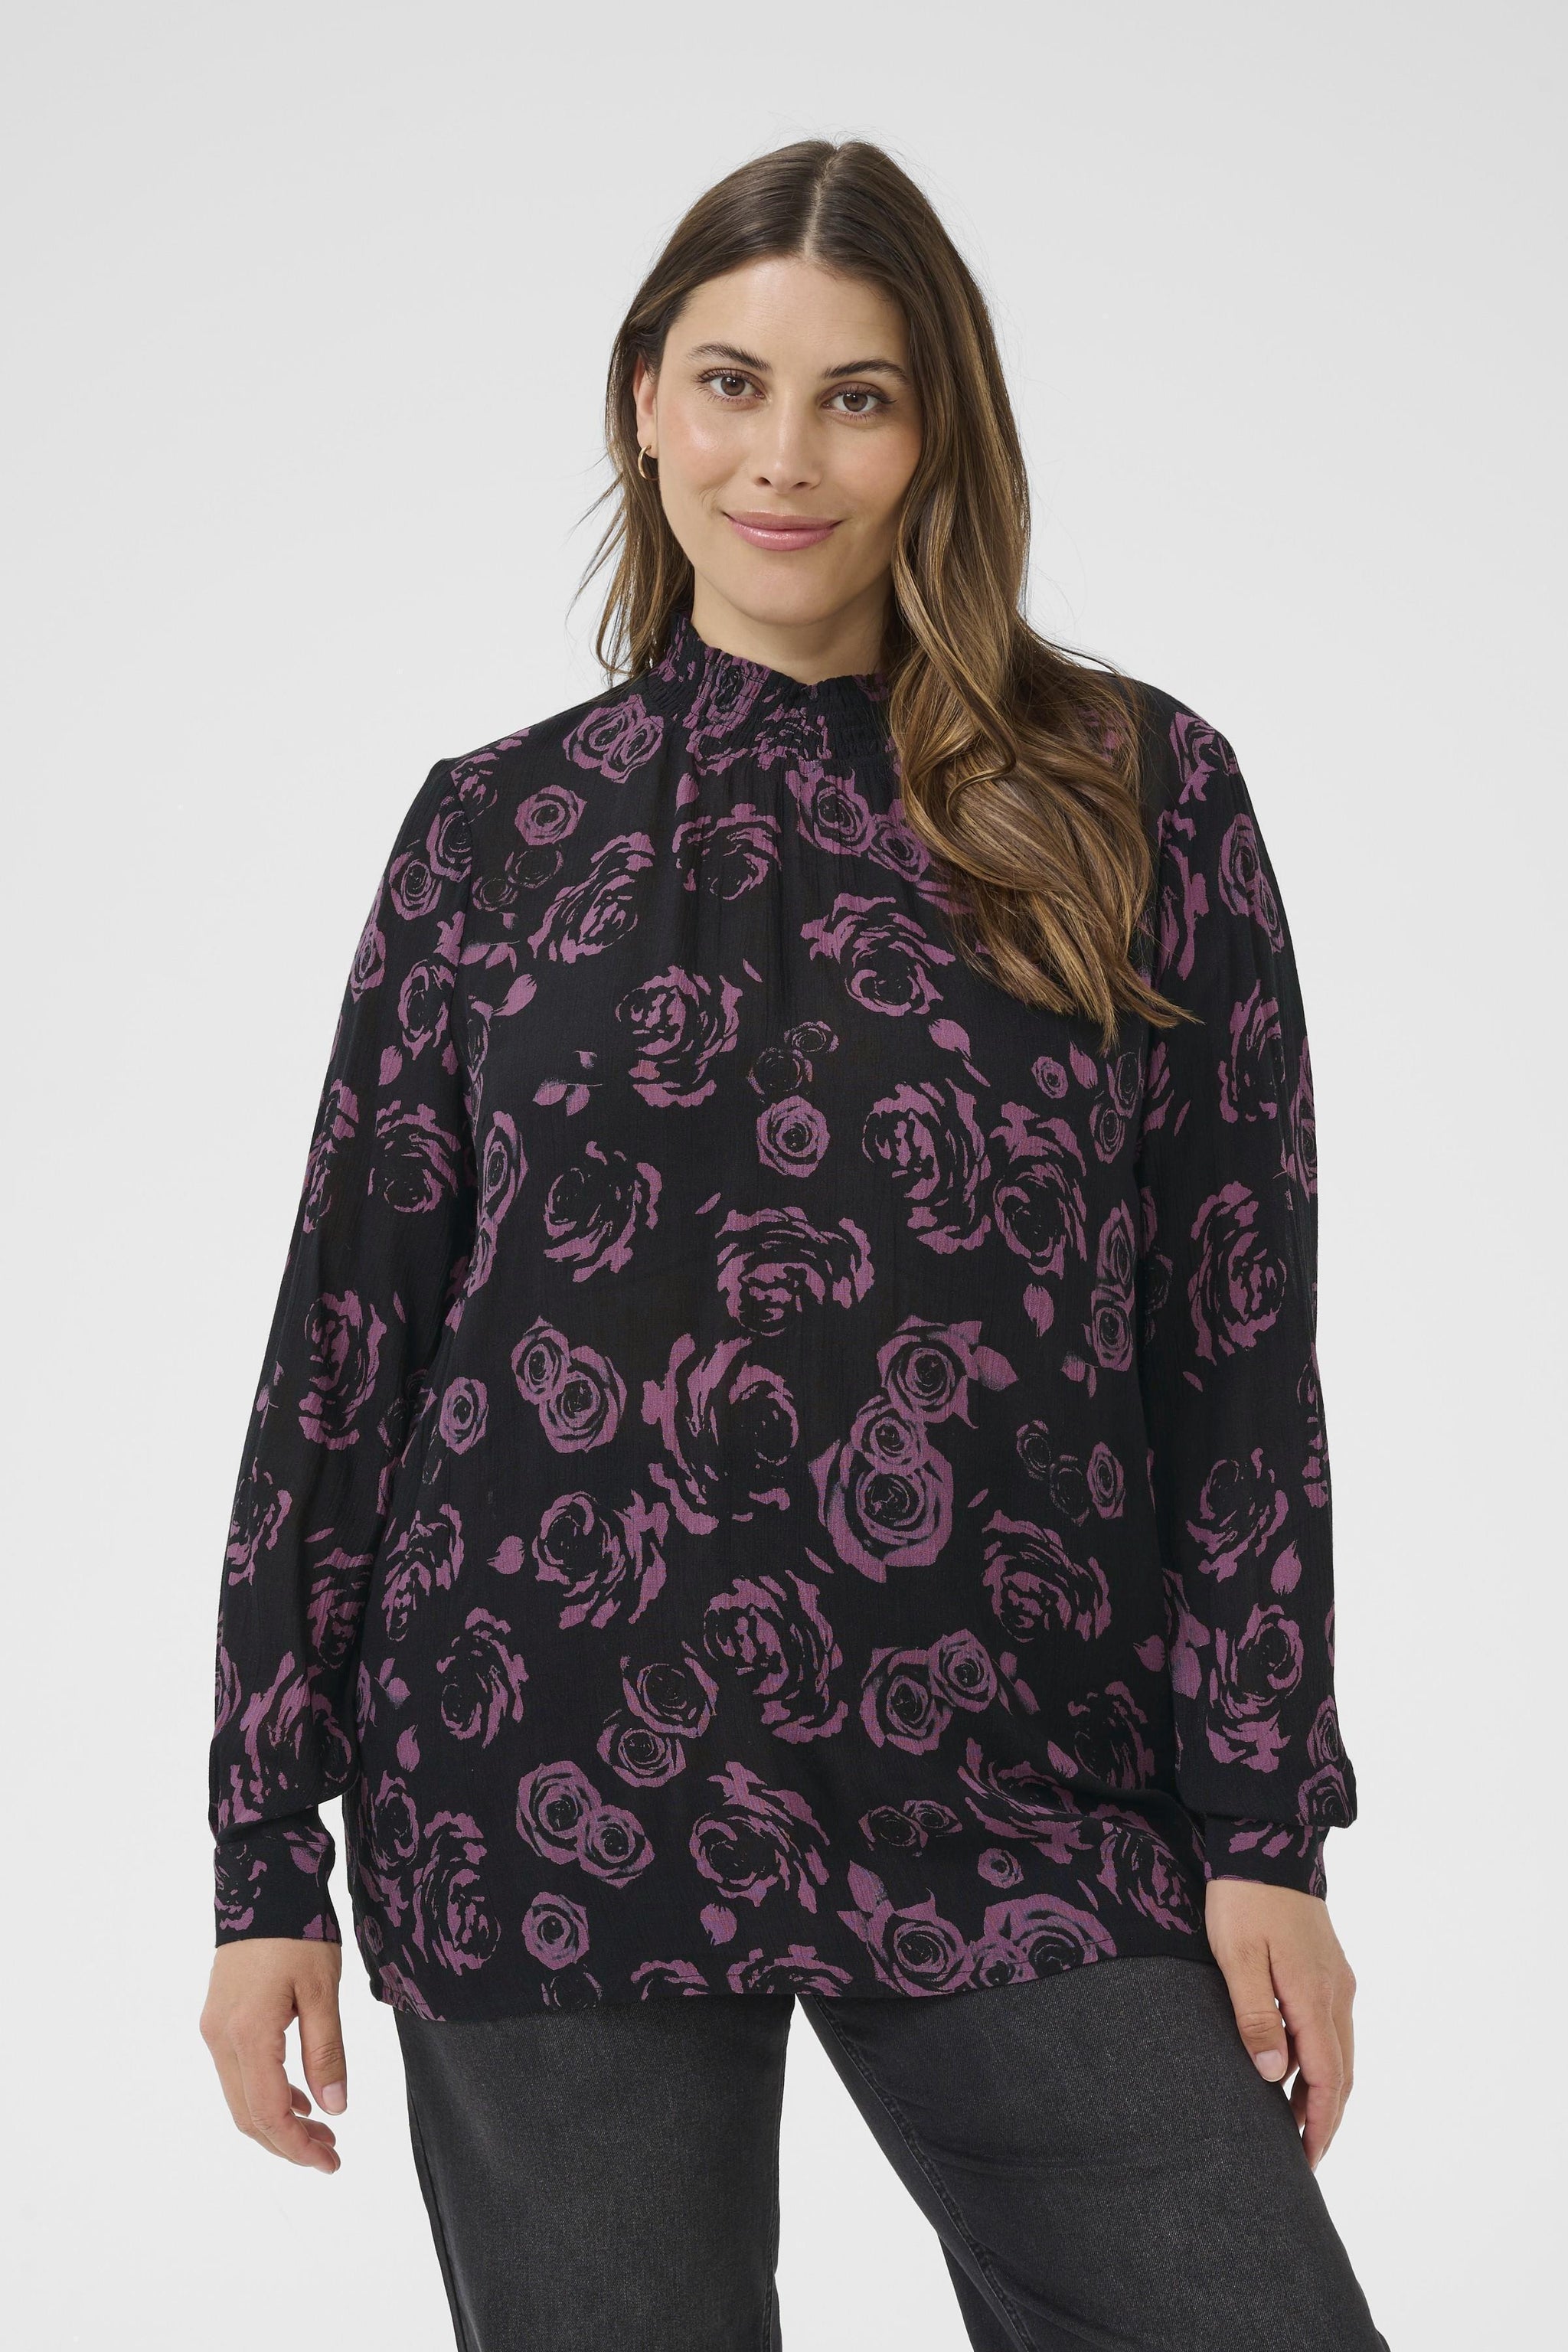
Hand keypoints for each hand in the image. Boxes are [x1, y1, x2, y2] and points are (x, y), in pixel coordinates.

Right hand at [200, 1937, 347, 2172]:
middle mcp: (220, 2039)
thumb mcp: (322, 1990)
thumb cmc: (297, 1930)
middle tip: (331, 2153)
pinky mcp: (218, 2018)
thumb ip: (327, 2052)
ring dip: (277, 2121)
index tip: (330, 2163)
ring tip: (322, 2130)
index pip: (269, 2114)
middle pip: (248, 2116)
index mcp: (248, 2035)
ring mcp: (214, 2029)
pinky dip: (267, 2093)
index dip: (298, 2148)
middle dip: (288, 2143)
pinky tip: (299, 2095)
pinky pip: (238, 2073)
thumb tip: (335, 2108)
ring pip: (240, 2097)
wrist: (262, 1881)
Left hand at [1204, 1878, 1355, 2169]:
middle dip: (1326, 2118)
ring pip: (1339, 2051)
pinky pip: (1331, 2028)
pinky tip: (1296, 2069)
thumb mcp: (1236, 1958)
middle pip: (1341, 2072)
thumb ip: (1254, 2017)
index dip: (1320, 2124)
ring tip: (1295, 2124)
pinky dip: (1321, 2060)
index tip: (1307, 2160)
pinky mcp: (1327, 1968)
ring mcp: (1336, 1979)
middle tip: (1304, 2157)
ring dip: (1323, 2091)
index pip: (1327, 2077)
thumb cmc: (1243, 1899)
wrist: (1266, 1842)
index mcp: (1313, 1995)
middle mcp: (1336, 1993)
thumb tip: (1274, 2076)